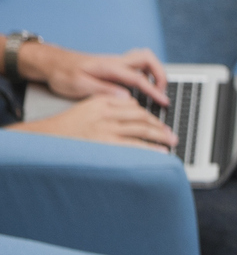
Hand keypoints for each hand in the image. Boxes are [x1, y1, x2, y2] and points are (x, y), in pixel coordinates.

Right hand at [15, 90, 177, 149]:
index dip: (149, 114)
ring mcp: (107, 129)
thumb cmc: (67, 127)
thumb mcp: (87, 108)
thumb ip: (108, 107)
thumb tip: (133, 111)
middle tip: (170, 133)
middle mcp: (106, 112)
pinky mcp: (106, 144)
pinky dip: (151, 149)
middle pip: (141, 116)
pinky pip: (136, 146)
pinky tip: (161, 153)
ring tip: (171, 141)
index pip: (134, 105)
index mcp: (102, 101)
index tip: (158, 121)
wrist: (46, 139)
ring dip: (160, 136)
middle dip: (159, 125)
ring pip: (142, 129)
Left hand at [18, 40, 166, 107]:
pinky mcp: (114, 65)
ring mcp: (115, 61)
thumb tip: (126, 96)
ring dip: (154, 72)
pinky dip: (145, 73)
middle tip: (160, 91)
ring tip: (153, 88)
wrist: (51, 63)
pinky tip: (140, 85)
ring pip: (144, 59)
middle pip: (148, 59)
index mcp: (109, 67)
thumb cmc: (62, 74)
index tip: (163, 101)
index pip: (138, 78)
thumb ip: (104, 90)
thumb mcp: (79, 86)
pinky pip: (136, 64)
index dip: (154, 91)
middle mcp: (115, 61)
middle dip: (160, 74)